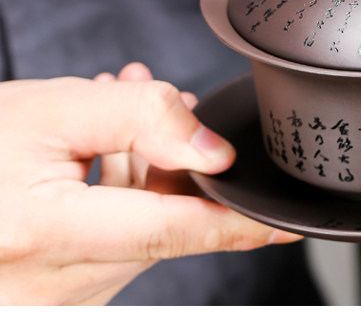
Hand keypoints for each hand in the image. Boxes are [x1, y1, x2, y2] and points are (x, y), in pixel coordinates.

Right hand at [0, 64, 299, 305]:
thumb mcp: (52, 109)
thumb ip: (139, 118)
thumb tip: (212, 148)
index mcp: (48, 234)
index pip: (172, 231)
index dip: (237, 224)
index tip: (286, 220)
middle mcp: (55, 283)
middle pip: (159, 219)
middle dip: (168, 151)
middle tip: (144, 91)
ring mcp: (58, 296)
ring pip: (140, 227)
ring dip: (142, 164)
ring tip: (113, 103)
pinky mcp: (61, 292)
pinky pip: (115, 241)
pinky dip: (120, 191)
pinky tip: (102, 146)